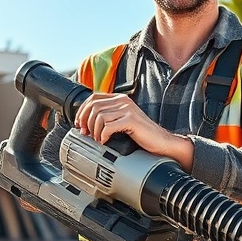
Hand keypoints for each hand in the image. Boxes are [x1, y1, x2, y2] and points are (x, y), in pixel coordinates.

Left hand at [74, 92, 192, 167]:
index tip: (80, 124)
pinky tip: (105, 141)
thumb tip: (86, 123)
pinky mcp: (131, 120)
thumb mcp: (123, 121)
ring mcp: (127, 110)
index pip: (93, 98)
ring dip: (94, 130)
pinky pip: (108, 126)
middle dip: (86, 121)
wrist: (162, 142)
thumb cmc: (142, 135)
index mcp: (119, 99)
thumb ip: (109, 116)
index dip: (82, 111)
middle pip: (93, 106)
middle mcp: (123, 101)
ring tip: (98, 139)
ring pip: (99, 116)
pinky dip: (103, 135)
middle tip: (87, 134)